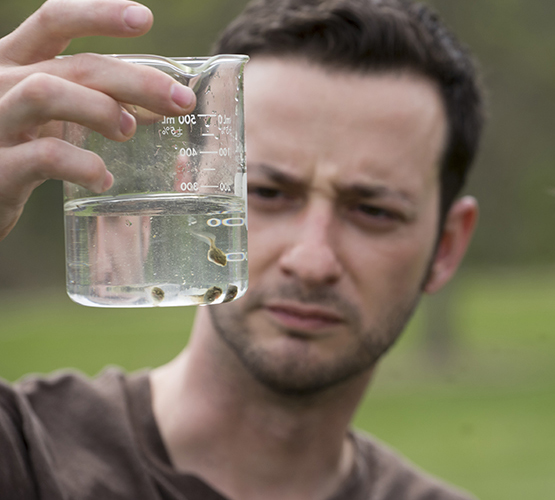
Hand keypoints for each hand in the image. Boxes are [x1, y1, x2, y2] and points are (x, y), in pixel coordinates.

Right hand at [0, 0, 195, 240]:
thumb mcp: (50, 116)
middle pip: (75, 64)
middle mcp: (0, 83)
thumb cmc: (15, 148)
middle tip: (180, 101)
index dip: (99, 14)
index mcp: (15, 63)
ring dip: (102, 110)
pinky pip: (46, 157)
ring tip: (129, 132)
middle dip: (135, 80)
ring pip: (48, 94)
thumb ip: (92, 102)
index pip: (55, 21)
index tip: (144, 19)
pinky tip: (103, 180)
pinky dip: (85, 167)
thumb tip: (156, 106)